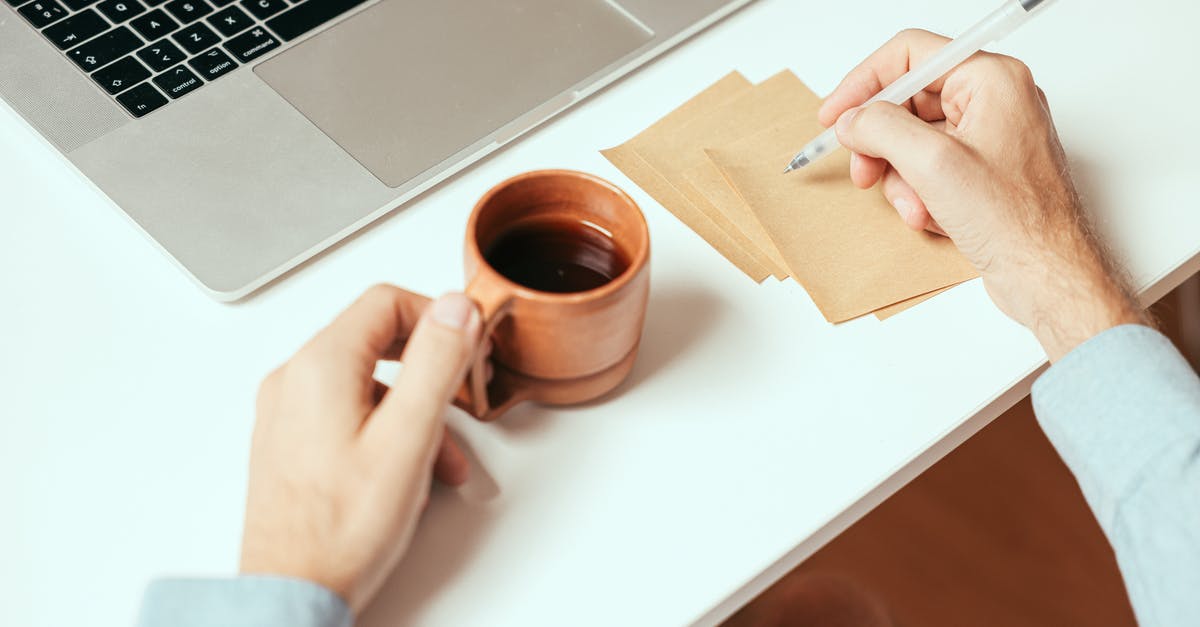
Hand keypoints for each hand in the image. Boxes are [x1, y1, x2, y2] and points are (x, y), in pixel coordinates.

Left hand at [240, 287, 481, 611]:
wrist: (291, 590)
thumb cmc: (340, 529)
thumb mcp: (408, 437)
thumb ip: (436, 363)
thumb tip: (454, 306)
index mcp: (321, 366)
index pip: (386, 302)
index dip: (438, 317)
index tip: (469, 345)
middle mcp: (295, 380)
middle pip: (376, 337)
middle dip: (431, 363)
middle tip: (466, 388)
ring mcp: (288, 413)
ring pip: (368, 382)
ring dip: (416, 407)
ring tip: (445, 453)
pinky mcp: (292, 443)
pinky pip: (349, 413)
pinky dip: (388, 429)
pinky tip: (410, 470)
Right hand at [819, 29, 1144, 359]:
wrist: (1048, 275)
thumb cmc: (1017, 223)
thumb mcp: (932, 165)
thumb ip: (881, 128)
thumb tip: (853, 119)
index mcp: (992, 80)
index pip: (910, 55)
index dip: (864, 83)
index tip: (835, 116)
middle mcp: (995, 100)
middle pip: (910, 100)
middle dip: (882, 142)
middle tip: (864, 169)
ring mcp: (991, 136)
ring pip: (916, 139)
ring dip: (902, 177)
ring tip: (914, 206)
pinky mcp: (985, 170)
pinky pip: (932, 166)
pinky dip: (920, 192)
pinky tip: (931, 216)